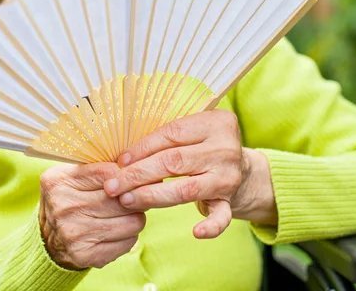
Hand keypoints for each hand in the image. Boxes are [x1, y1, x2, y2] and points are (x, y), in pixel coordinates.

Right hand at [39, 163, 145, 269]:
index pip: (108, 173)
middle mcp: (64, 207)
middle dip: (134, 197)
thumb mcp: (72, 176)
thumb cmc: (69, 199)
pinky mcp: (86, 255)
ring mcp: (74, 233)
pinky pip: (129, 242)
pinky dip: (129, 235)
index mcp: (59, 182)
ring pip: (132, 221)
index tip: (130, 177)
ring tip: (125, 214)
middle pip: (122, 199)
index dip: (126, 175)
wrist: (49, 238)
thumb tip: (135, 165)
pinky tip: (117, 231)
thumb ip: (98, 168)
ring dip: (135, 217)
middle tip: (134, 196)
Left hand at [104, 110, 276, 238]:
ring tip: (127, 200)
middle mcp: (225, 148)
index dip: (142, 148)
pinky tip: (196, 232)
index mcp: (215, 123)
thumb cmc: (204, 147)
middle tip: (113, 185)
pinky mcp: (231, 200)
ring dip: (152, 196)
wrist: (242, 169)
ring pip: (186, 188)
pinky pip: (221, 216)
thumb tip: (123, 158)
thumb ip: (166, 138)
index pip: (172, 133)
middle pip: (174, 161)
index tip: (120, 161)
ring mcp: (230, 176)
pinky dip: (210, 226)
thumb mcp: (192, 132)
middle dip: (138, 174)